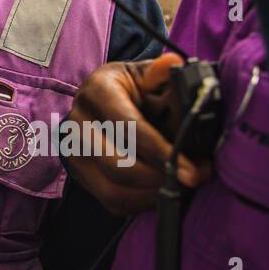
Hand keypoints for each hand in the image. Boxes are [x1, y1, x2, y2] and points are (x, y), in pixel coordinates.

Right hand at [63, 53, 211, 216]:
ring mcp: (74, 151)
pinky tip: (161, 191)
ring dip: (154, 194)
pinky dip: (142, 203)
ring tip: (181, 186)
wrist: (100, 104)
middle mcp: (78, 122)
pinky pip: (112, 201)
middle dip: (161, 178)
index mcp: (96, 90)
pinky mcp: (80, 174)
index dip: (163, 152)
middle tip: (194, 178)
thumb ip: (161, 74)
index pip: (129, 128)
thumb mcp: (144, 75)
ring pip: (114, 189)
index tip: (193, 170)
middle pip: (119, 165)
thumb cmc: (131, 89)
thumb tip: (174, 65)